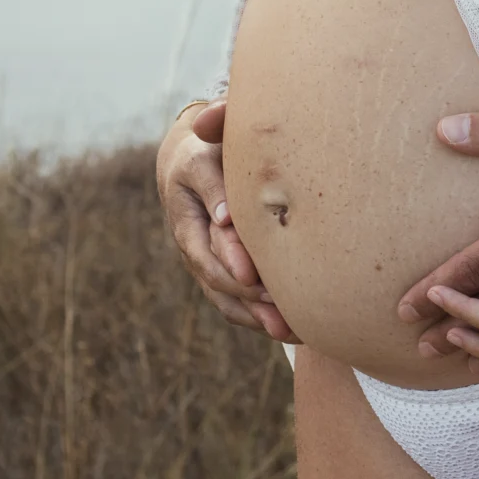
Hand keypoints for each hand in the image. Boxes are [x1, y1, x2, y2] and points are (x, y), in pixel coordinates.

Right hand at [156, 101, 296, 342]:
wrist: (193, 158)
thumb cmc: (208, 148)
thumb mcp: (205, 156)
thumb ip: (214, 181)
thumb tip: (226, 219)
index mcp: (189, 214)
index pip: (208, 244)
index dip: (230, 260)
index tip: (251, 275)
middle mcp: (194, 243)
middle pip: (218, 278)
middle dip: (248, 298)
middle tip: (279, 312)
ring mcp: (206, 259)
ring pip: (226, 297)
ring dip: (256, 316)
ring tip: (289, 330)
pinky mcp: (222, 268)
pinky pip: (234, 302)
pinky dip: (258, 317)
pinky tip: (289, 329)